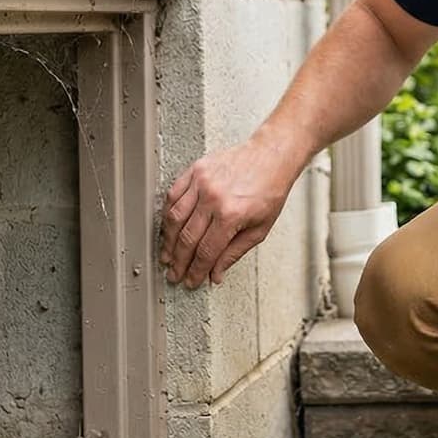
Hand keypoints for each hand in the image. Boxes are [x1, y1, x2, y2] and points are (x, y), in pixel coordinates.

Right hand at [161, 137, 301, 287]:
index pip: (206, 251)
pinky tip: (168, 228)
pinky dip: (167, 214)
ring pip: (174, 218)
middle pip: (187, 238)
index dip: (196, 271)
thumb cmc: (269, 191)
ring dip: (168, 241)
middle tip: (174, 274)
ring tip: (166, 256)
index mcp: (232, 215)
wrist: (271, 157)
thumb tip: (215, 275)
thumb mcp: (260, 228)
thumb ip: (234, 253)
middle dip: (179, 262)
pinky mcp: (195, 170)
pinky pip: (173, 195)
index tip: (191, 281)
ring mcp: (201, 182)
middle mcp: (213, 198)